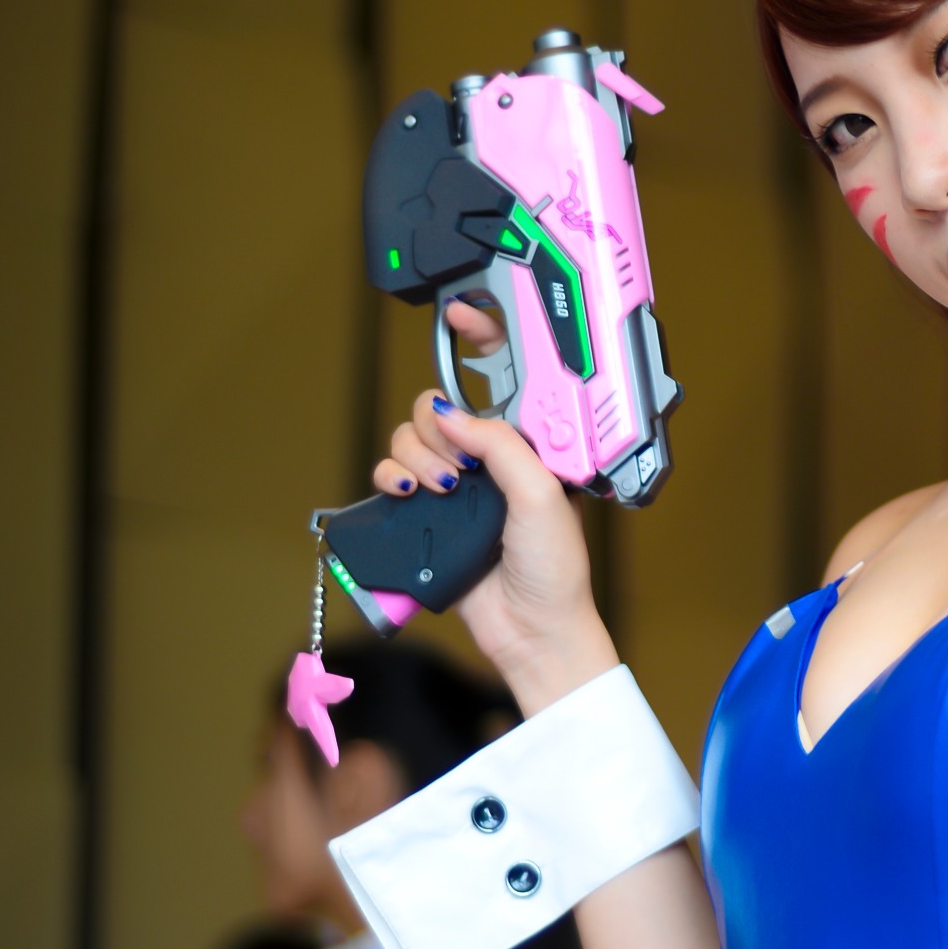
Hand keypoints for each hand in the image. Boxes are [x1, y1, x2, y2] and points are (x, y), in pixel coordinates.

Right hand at [372, 302, 616, 714]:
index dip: (481, 339)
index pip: (501, 378)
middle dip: (435, 426)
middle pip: (438, 407)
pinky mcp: (428, 514)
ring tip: (437, 491)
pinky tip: (408, 495)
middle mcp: (491, 458)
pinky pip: (392, 475)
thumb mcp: (541, 495)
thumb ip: (499, 445)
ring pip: (410, 438)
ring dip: (414, 456)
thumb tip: (451, 412)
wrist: (533, 632)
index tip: (459, 316)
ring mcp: (458, 485)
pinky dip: (391, 476)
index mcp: (528, 444)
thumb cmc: (556, 570)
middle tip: (456, 469)